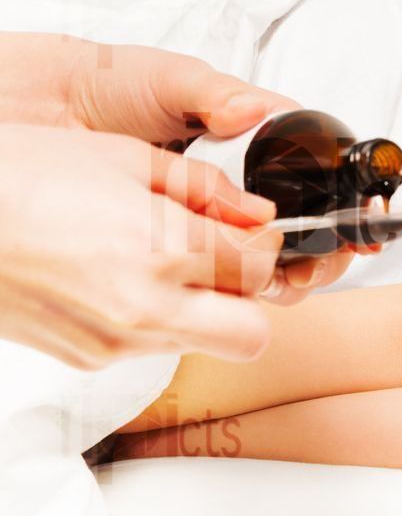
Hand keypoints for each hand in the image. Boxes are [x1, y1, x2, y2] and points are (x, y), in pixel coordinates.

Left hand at [0, 32, 357, 300]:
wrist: (47, 109)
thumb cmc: (111, 85)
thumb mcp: (170, 79)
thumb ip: (215, 93)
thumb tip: (251, 109)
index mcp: (260, 140)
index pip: (321, 184)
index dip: (341, 216)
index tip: (353, 236)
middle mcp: (246, 182)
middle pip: (305, 234)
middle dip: (317, 259)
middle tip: (304, 269)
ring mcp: (216, 216)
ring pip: (266, 264)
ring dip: (277, 279)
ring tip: (266, 282)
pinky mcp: (183, 244)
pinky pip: (216, 275)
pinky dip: (229, 288)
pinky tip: (227, 288)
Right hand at [0, 124, 282, 368]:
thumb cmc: (17, 174)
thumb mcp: (123, 157)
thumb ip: (203, 190)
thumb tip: (255, 212)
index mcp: (161, 248)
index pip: (259, 268)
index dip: (262, 246)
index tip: (248, 230)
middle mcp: (145, 307)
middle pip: (251, 334)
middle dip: (248, 299)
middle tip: (222, 261)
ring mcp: (115, 341)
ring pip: (201, 343)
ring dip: (203, 309)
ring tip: (158, 261)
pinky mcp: (87, 358)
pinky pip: (149, 347)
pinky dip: (152, 318)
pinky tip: (114, 277)